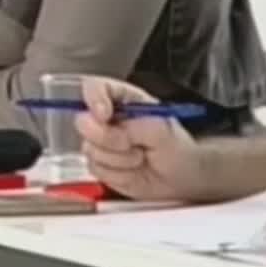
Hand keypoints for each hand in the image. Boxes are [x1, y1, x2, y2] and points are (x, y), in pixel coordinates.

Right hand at [74, 76, 206, 200]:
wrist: (182, 179)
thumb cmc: (177, 148)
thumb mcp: (162, 130)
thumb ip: (132, 125)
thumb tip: (105, 125)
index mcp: (123, 99)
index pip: (95, 87)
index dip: (93, 99)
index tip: (104, 115)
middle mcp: (106, 119)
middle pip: (83, 122)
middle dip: (108, 139)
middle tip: (132, 144)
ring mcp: (100, 142)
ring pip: (90, 149)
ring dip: (120, 159)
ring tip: (141, 158)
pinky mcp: (99, 163)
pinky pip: (95, 168)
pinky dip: (118, 174)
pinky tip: (133, 171)